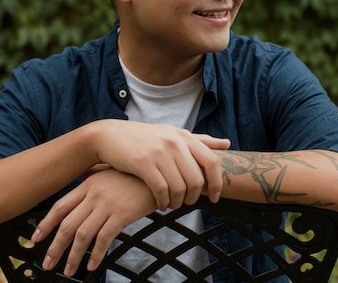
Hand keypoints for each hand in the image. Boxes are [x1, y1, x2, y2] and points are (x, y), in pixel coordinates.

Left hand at [32, 168, 154, 276]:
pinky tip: (92, 266)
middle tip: (47, 264)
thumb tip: (84, 175)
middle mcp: (94, 194)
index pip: (60, 206)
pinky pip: (104, 238)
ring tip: (68, 271)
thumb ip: (96, 174)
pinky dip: (96, 255)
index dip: (46, 224)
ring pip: (82, 235)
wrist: (160, 172)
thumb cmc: (136, 173)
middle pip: (67, 225)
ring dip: (73, 256)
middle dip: (55, 247)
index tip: (35, 239)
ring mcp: (107, 204)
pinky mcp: (122, 214)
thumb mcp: (112, 170)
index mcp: (88, 183)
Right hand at [91, 120, 230, 209]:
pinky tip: (160, 203)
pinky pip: (161, 190)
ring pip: (180, 188)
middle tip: (187, 203)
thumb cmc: (146, 138)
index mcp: (185, 136)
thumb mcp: (173, 134)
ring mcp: (160, 152)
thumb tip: (227, 143)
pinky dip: (163, 201)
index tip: (215, 197)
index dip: (217, 183)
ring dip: (178, 202)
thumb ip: (201, 140)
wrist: (110, 136)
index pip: (212, 161)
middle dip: (194, 197)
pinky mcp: (143, 163)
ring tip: (173, 204)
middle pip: (197, 180)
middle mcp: (175, 142)